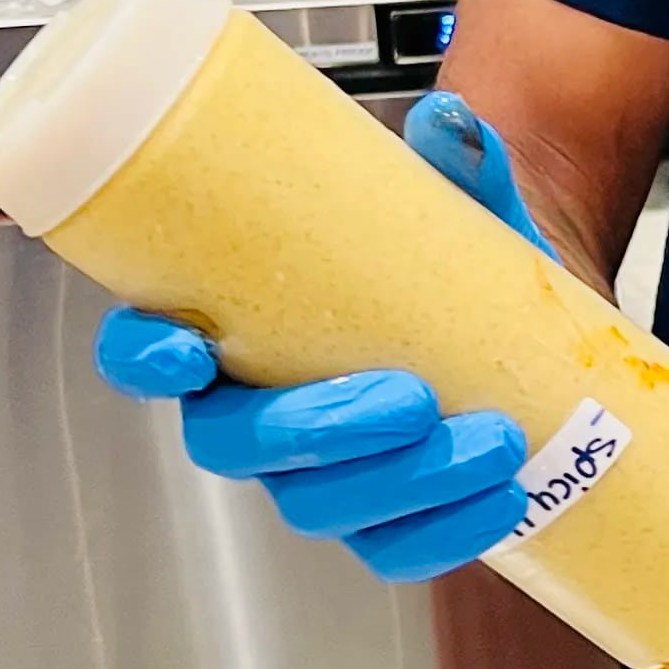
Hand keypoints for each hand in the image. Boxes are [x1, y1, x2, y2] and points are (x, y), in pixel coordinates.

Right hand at [92, 90, 546, 584]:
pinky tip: (503, 497)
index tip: (187, 348)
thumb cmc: (444, 260)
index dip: (144, 358)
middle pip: (234, 446)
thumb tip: (453, 120)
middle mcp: (254, 409)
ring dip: (403, 482)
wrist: (526, 317)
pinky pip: (392, 548)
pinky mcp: (381, 518)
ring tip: (491, 439)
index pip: (143, 352)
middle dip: (316, 430)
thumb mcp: (452, 201)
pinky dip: (448, 530)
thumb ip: (455, 158)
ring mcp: (314, 472)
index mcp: (232, 329)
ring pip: (318, 505)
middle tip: (408, 397)